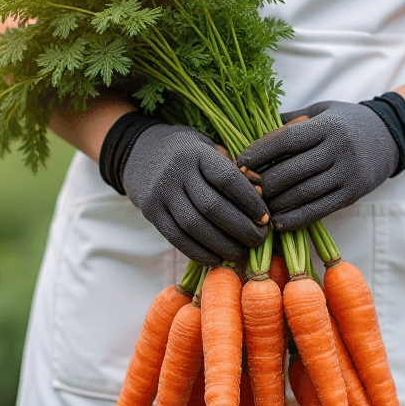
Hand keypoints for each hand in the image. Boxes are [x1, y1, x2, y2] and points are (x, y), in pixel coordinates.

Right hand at [102, 119, 269, 264]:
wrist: (139, 151)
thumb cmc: (187, 152)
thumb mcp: (210, 148)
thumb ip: (234, 170)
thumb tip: (262, 194)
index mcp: (196, 153)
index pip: (227, 179)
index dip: (250, 202)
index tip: (266, 218)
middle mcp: (176, 173)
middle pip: (212, 207)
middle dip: (241, 229)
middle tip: (259, 240)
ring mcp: (160, 194)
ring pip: (195, 227)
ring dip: (222, 245)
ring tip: (241, 252)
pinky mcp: (151, 213)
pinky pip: (177, 239)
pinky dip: (199, 252)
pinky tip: (217, 257)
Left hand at [236, 95, 404, 229]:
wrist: (390, 136)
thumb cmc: (347, 122)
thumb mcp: (321, 111)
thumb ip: (290, 121)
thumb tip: (250, 130)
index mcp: (328, 126)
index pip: (287, 140)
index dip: (260, 152)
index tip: (240, 162)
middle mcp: (339, 150)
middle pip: (292, 171)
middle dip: (264, 183)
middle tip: (245, 189)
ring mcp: (348, 174)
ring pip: (304, 194)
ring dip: (276, 204)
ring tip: (258, 206)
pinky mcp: (352, 195)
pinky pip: (319, 210)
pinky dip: (296, 219)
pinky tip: (278, 222)